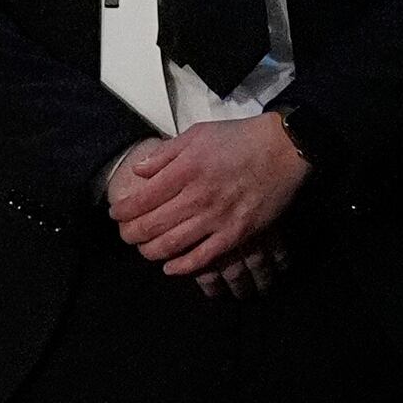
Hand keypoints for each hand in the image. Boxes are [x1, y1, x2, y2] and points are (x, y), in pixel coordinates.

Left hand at [104, 115, 306, 280]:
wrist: (286, 149)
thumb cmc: (239, 138)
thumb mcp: (198, 134)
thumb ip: (165, 154)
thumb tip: (138, 171)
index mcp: (184, 171)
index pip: (140, 200)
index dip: (122, 211)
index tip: (116, 214)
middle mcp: (196, 197)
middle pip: (150, 226)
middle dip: (130, 234)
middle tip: (125, 235)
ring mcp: (216, 218)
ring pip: (171, 245)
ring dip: (150, 251)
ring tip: (143, 249)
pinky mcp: (235, 234)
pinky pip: (202, 258)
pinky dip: (181, 267)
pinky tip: (169, 268)